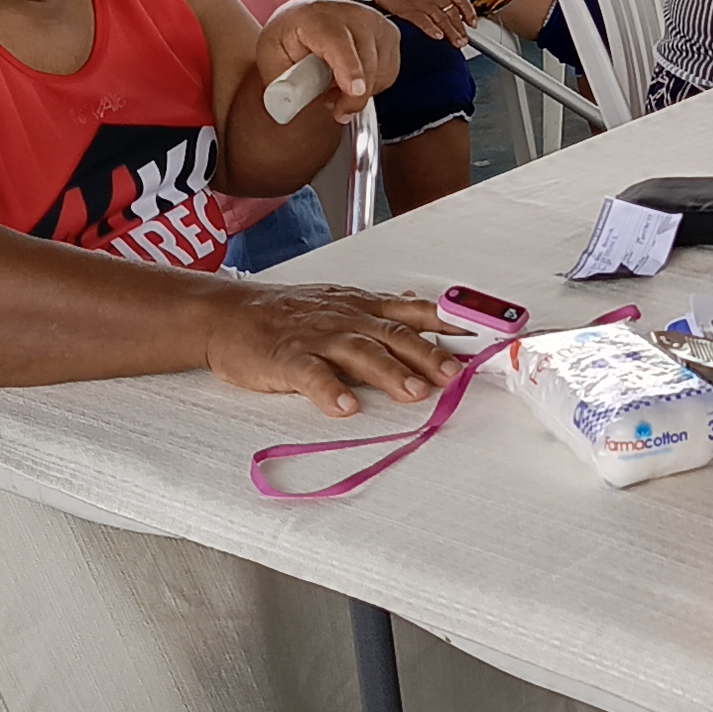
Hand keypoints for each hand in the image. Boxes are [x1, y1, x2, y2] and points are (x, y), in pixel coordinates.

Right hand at [208, 284, 462, 417]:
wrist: (227, 314)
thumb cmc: (285, 314)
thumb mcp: (338, 303)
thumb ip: (378, 312)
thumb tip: (419, 308)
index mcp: (361, 307)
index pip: (414, 312)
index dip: (451, 323)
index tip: (484, 335)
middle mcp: (345, 319)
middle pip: (393, 335)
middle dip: (427, 354)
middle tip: (455, 375)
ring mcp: (316, 338)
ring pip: (360, 353)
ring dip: (390, 374)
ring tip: (415, 394)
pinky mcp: (286, 359)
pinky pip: (311, 375)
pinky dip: (330, 392)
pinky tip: (347, 408)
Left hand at [250, 0, 396, 110]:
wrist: (303, 20)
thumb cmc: (288, 38)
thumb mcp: (271, 60)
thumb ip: (283, 84)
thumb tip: (292, 104)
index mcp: (314, 17)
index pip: (338, 41)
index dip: (349, 67)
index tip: (355, 91)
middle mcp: (350, 13)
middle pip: (366, 60)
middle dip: (354, 97)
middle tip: (336, 110)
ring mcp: (374, 21)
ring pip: (381, 70)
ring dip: (362, 92)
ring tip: (337, 89)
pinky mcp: (389, 34)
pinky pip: (390, 72)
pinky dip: (374, 85)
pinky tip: (353, 81)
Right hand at [358, 0, 473, 42]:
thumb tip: (447, 4)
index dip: (469, 13)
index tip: (473, 23)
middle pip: (453, 12)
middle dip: (462, 28)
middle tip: (466, 39)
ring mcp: (423, 1)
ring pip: (443, 19)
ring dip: (452, 33)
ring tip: (457, 43)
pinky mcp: (410, 9)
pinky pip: (425, 22)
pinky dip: (432, 30)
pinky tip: (438, 37)